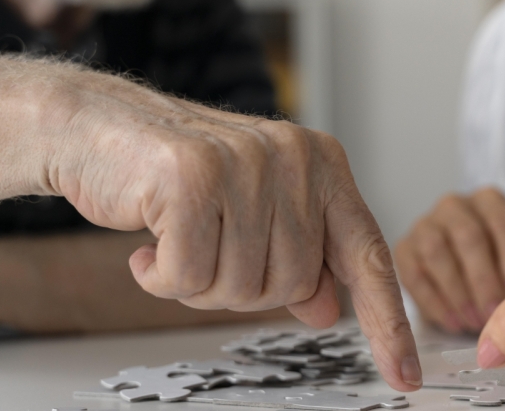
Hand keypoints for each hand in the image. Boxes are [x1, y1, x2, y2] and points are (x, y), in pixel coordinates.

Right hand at [29, 67, 421, 389]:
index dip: (387, 322)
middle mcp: (294, 157)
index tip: (405, 376)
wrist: (99, 127)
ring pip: (241, 286)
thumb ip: (297, 257)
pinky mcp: (193, 174)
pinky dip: (161, 277)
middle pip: (291, 284)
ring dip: (197, 284)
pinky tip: (148, 244)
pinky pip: (189, 276)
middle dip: (241, 288)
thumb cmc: (179, 175)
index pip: (367, 254)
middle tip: (206, 251)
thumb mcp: (253, 214)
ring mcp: (247, 162)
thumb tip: (330, 310)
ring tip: (176, 240)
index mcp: (321, 164)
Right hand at [395, 187, 504, 332]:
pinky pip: (414, 274)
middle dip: (483, 280)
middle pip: (468, 236)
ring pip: (437, 252)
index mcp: (489, 200)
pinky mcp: (404, 249)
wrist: (463, 268)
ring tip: (474, 322)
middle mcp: (454, 205)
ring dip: (458, 292)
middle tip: (493, 315)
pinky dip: (435, 303)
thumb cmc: (497, 265)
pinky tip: (454, 323)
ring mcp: (425, 224)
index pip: (502, 223)